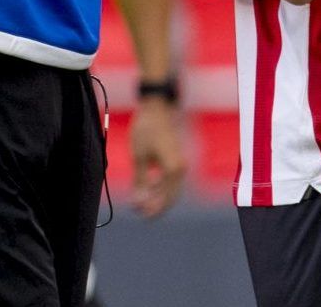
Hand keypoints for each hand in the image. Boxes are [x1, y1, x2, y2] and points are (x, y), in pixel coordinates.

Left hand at [127, 97, 185, 218]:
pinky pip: (170, 178)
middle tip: (139, 211)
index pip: (165, 198)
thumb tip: (139, 202)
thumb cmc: (146, 130)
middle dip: (155, 205)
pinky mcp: (176, 159)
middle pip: (170, 196)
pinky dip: (160, 185)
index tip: (139, 214)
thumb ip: (140, 182)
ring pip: (171, 188)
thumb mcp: (139, 157)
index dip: (152, 209)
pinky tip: (149, 184)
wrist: (156, 107)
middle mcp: (181, 168)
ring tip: (141, 199)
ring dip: (157, 195)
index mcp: (173, 170)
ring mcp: (180, 163)